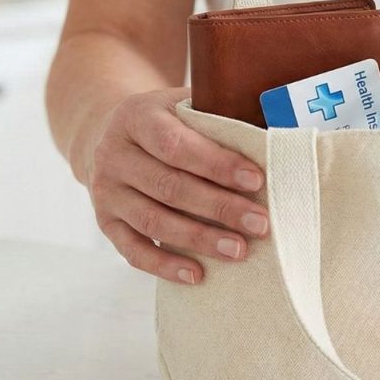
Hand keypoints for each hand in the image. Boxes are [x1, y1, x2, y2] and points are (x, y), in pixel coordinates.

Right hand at [84, 88, 268, 284]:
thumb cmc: (167, 122)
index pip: (175, 144)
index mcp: (136, 117)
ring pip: (153, 221)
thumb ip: (218, 117)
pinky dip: (165, 265)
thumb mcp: (183, 105)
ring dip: (198, 239)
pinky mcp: (105, 223)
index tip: (256, 180)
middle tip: (259, 223)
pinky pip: (133, 250)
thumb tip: (274, 134)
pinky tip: (197, 274)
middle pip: (168, 186)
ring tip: (238, 250)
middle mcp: (113, 154)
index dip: (216, 163)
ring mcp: (106, 191)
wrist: (109, 135)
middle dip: (218, 207)